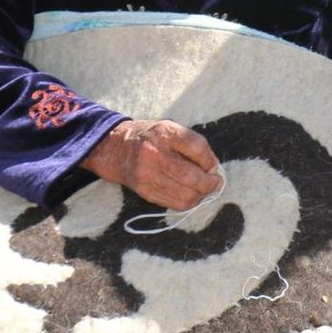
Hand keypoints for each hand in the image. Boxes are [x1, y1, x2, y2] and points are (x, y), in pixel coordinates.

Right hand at [81, 118, 221, 210]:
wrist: (116, 148)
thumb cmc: (151, 137)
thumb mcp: (170, 128)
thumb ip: (192, 144)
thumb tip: (212, 167)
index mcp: (164, 133)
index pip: (197, 147)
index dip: (210, 160)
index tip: (213, 166)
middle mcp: (154, 154)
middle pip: (191, 176)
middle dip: (209, 183)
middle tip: (215, 182)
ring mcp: (148, 175)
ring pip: (185, 195)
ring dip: (200, 195)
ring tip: (203, 189)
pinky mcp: (145, 191)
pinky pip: (174, 203)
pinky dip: (188, 202)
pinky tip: (191, 194)